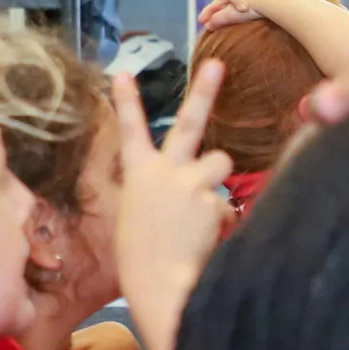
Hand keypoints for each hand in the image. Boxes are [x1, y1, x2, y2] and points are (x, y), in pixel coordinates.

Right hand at [111, 62, 231, 311]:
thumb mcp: (139, 219)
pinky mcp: (212, 198)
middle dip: (204, 91)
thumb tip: (206, 193)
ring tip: (201, 213)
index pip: (130, 131)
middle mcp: (163, 171)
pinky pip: (227, 203)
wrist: (157, 284)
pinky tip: (205, 239)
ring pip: (220, 163)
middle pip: (188, 122)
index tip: (121, 74)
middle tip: (216, 65)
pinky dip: (222, 219)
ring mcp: (189, 182)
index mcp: (137, 176)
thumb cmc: (143, 260)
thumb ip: (165, 195)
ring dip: (217, 181)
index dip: (126, 102)